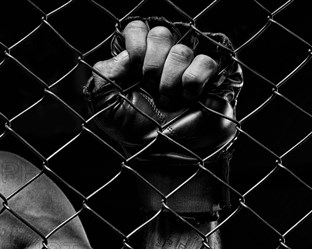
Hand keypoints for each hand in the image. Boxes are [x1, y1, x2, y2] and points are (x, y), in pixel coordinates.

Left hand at [86, 17, 242, 160]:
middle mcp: (161, 60)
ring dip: (170, 80)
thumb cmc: (136, 133)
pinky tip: (188, 98)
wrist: (165, 156)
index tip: (134, 66)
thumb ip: (103, 75)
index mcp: (136, 62)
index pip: (137, 28)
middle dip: (153, 63)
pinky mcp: (208, 77)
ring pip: (181, 50)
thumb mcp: (105, 108)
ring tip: (168, 101)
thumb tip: (124, 55)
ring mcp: (186, 67)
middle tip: (151, 86)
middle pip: (161, 33)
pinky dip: (193, 82)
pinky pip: (204, 62)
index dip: (136, 42)